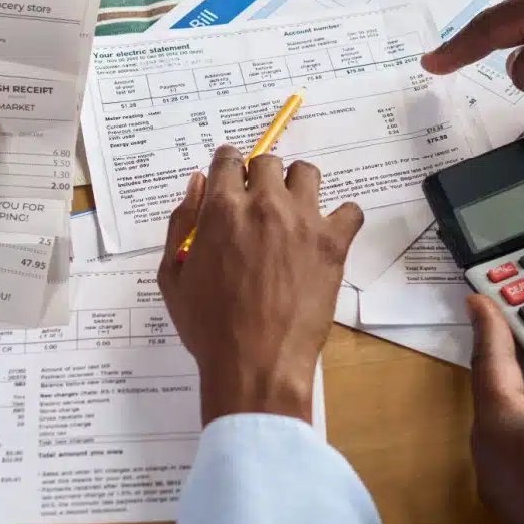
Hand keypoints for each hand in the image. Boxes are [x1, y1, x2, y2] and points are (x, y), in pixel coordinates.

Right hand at [157, 146, 363, 423]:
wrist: (255, 365)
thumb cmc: (208, 327)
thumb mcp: (172, 276)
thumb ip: (181, 222)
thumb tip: (198, 183)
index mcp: (222, 208)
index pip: (227, 159)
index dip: (227, 168)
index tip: (231, 182)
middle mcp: (264, 204)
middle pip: (268, 161)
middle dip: (260, 177)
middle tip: (259, 207)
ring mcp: (304, 221)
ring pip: (306, 173)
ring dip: (297, 187)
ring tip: (292, 215)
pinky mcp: (334, 243)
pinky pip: (350, 210)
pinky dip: (341, 219)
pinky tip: (327, 237)